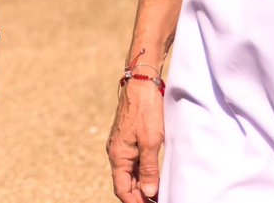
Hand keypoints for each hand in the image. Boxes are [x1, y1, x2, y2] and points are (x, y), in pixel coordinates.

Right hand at [107, 80, 165, 202]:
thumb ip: (149, 169)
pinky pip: (132, 160)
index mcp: (118, 155)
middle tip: (157, 200)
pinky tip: (153, 173)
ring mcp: (121, 144)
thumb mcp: (151, 141)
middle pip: (125, 182)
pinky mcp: (128, 136)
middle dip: (139, 195)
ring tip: (157, 192)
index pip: (122, 189)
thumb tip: (148, 192)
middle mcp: (116, 151)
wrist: (141, 81)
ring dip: (141, 184)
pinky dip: (141, 171)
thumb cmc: (146, 110)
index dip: (135, 202)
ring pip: (129, 172)